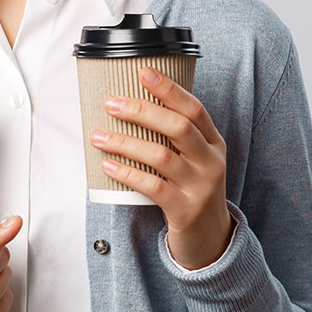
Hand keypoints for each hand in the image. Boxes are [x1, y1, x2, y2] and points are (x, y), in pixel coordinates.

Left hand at [90, 67, 232, 269]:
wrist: (211, 239)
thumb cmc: (192, 190)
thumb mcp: (194, 159)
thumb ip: (174, 136)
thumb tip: (130, 106)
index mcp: (213, 143)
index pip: (194, 108)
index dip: (169, 89)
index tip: (143, 72)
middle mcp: (211, 161)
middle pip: (178, 127)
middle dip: (141, 111)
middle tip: (111, 103)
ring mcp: (200, 187)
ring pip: (161, 156)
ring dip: (125, 143)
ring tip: (98, 136)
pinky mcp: (185, 209)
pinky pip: (152, 186)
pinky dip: (127, 173)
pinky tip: (108, 165)